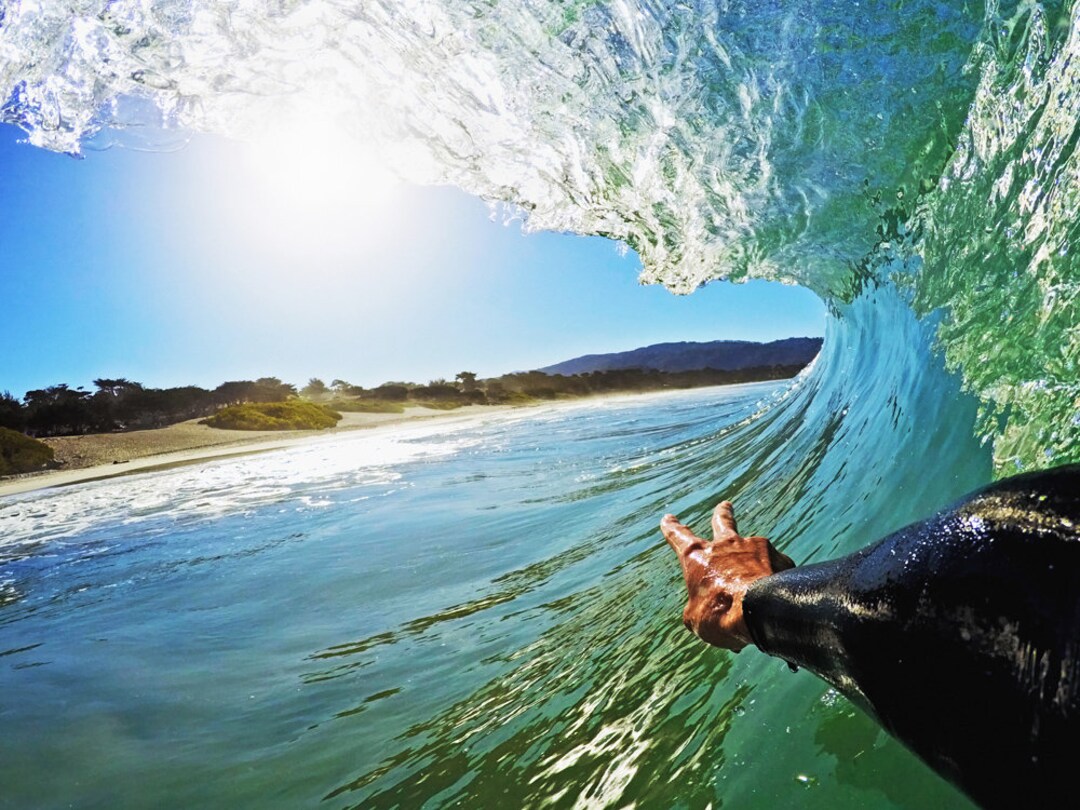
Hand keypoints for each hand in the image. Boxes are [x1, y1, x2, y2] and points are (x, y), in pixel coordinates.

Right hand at [661, 501, 794, 650]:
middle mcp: (726, 545)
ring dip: (754, 557)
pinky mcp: (780, 558)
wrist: (761, 612)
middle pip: (722, 522)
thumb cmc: (720, 614)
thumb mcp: (696, 618)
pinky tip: (778, 594)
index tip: (668, 519)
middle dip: (722, 514)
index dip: (672, 529)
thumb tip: (707, 609)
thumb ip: (699, 607)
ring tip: (759, 576)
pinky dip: (775, 578)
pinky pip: (776, 568)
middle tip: (726, 505)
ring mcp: (756, 548)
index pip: (679, 537)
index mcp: (698, 556)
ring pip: (754, 547)